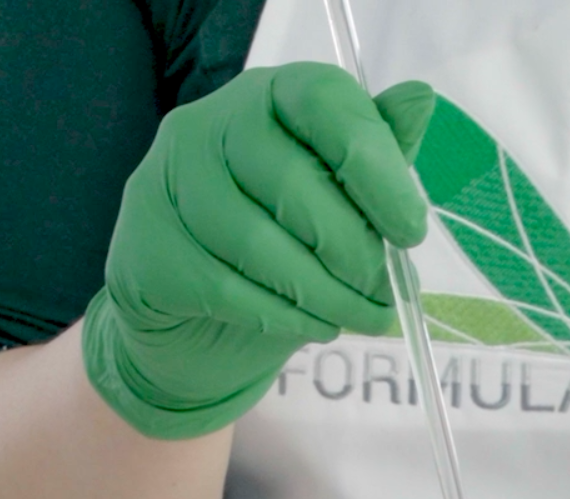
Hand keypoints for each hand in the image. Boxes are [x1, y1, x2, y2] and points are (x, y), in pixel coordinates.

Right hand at [82, 64, 432, 437]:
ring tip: (363, 319)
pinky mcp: (148, 248)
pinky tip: (317, 328)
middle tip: (388, 297)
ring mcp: (168, 183)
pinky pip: (226, 289)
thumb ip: (375, 156)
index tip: (411, 231)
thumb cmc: (283, 248)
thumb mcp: (338, 202)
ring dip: (326, 296)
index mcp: (269, 99)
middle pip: (292, 182)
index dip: (375, 167)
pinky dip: (285, 318)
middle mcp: (209, 125)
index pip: (323, 103)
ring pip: (259, 244)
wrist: (199, 323)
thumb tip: (421, 99)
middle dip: (354, 252)